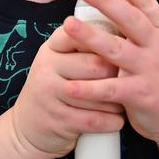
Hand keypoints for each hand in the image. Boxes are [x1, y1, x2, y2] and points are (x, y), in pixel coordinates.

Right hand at [7, 24, 125, 158]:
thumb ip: (82, 46)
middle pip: (96, 65)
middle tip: (131, 79)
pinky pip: (94, 119)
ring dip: (118, 101)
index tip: (122, 46)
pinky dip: (111, 121)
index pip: (81, 34)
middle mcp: (47, 67)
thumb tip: (124, 31)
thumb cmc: (56, 89)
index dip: (105, 40)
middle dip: (118, 74)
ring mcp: (50, 94)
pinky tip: (118, 119)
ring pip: (98, 94)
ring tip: (125, 101)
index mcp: (51, 48)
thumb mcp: (59, 62)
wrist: (27, 128)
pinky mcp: (58, 120)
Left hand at [62, 0, 158, 142]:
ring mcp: (149, 70)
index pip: (147, 6)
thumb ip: (141, 26)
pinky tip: (69, 86)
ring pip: (117, 50)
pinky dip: (89, 88)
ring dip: (91, 37)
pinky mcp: (140, 95)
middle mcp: (156, 48)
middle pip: (130, 21)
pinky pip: (111, 89)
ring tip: (68, 25)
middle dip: (106, 3)